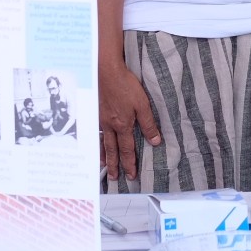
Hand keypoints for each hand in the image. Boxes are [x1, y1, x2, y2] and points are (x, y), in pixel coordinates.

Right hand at [100, 61, 160, 181]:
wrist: (105, 72)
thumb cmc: (125, 86)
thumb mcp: (142, 104)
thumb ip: (148, 123)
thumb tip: (155, 140)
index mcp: (123, 125)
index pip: (127, 149)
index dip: (130, 162)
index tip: (131, 175)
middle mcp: (110, 126)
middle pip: (113, 150)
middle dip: (115, 165)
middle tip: (114, 178)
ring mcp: (100, 120)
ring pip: (102, 143)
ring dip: (104, 156)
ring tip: (104, 166)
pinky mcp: (95, 113)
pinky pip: (96, 133)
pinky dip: (96, 143)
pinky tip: (95, 145)